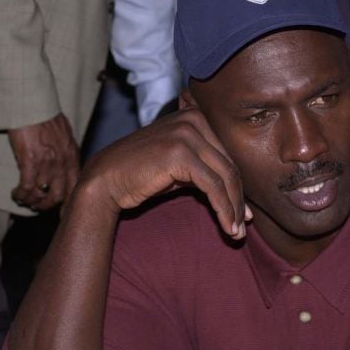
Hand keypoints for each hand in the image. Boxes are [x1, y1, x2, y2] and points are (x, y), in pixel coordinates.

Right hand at [8, 113, 79, 210]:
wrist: (31, 103)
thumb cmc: (44, 115)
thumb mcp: (64, 133)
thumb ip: (65, 151)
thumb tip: (63, 163)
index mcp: (72, 155)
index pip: (75, 186)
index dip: (68, 202)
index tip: (60, 209)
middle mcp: (63, 162)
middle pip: (59, 196)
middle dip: (47, 205)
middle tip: (38, 206)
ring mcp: (47, 163)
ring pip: (41, 194)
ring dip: (31, 201)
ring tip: (24, 200)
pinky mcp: (30, 161)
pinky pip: (27, 187)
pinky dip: (20, 194)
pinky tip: (15, 194)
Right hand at [80, 107, 250, 238]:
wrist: (106, 178)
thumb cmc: (141, 175)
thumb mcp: (179, 166)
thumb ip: (206, 169)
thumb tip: (238, 197)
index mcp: (195, 116)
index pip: (226, 155)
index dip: (237, 186)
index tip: (243, 213)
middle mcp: (193, 119)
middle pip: (229, 165)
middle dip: (238, 199)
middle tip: (243, 226)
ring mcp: (187, 134)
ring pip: (225, 176)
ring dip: (234, 208)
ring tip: (237, 233)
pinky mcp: (180, 153)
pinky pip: (212, 186)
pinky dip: (223, 209)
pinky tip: (227, 227)